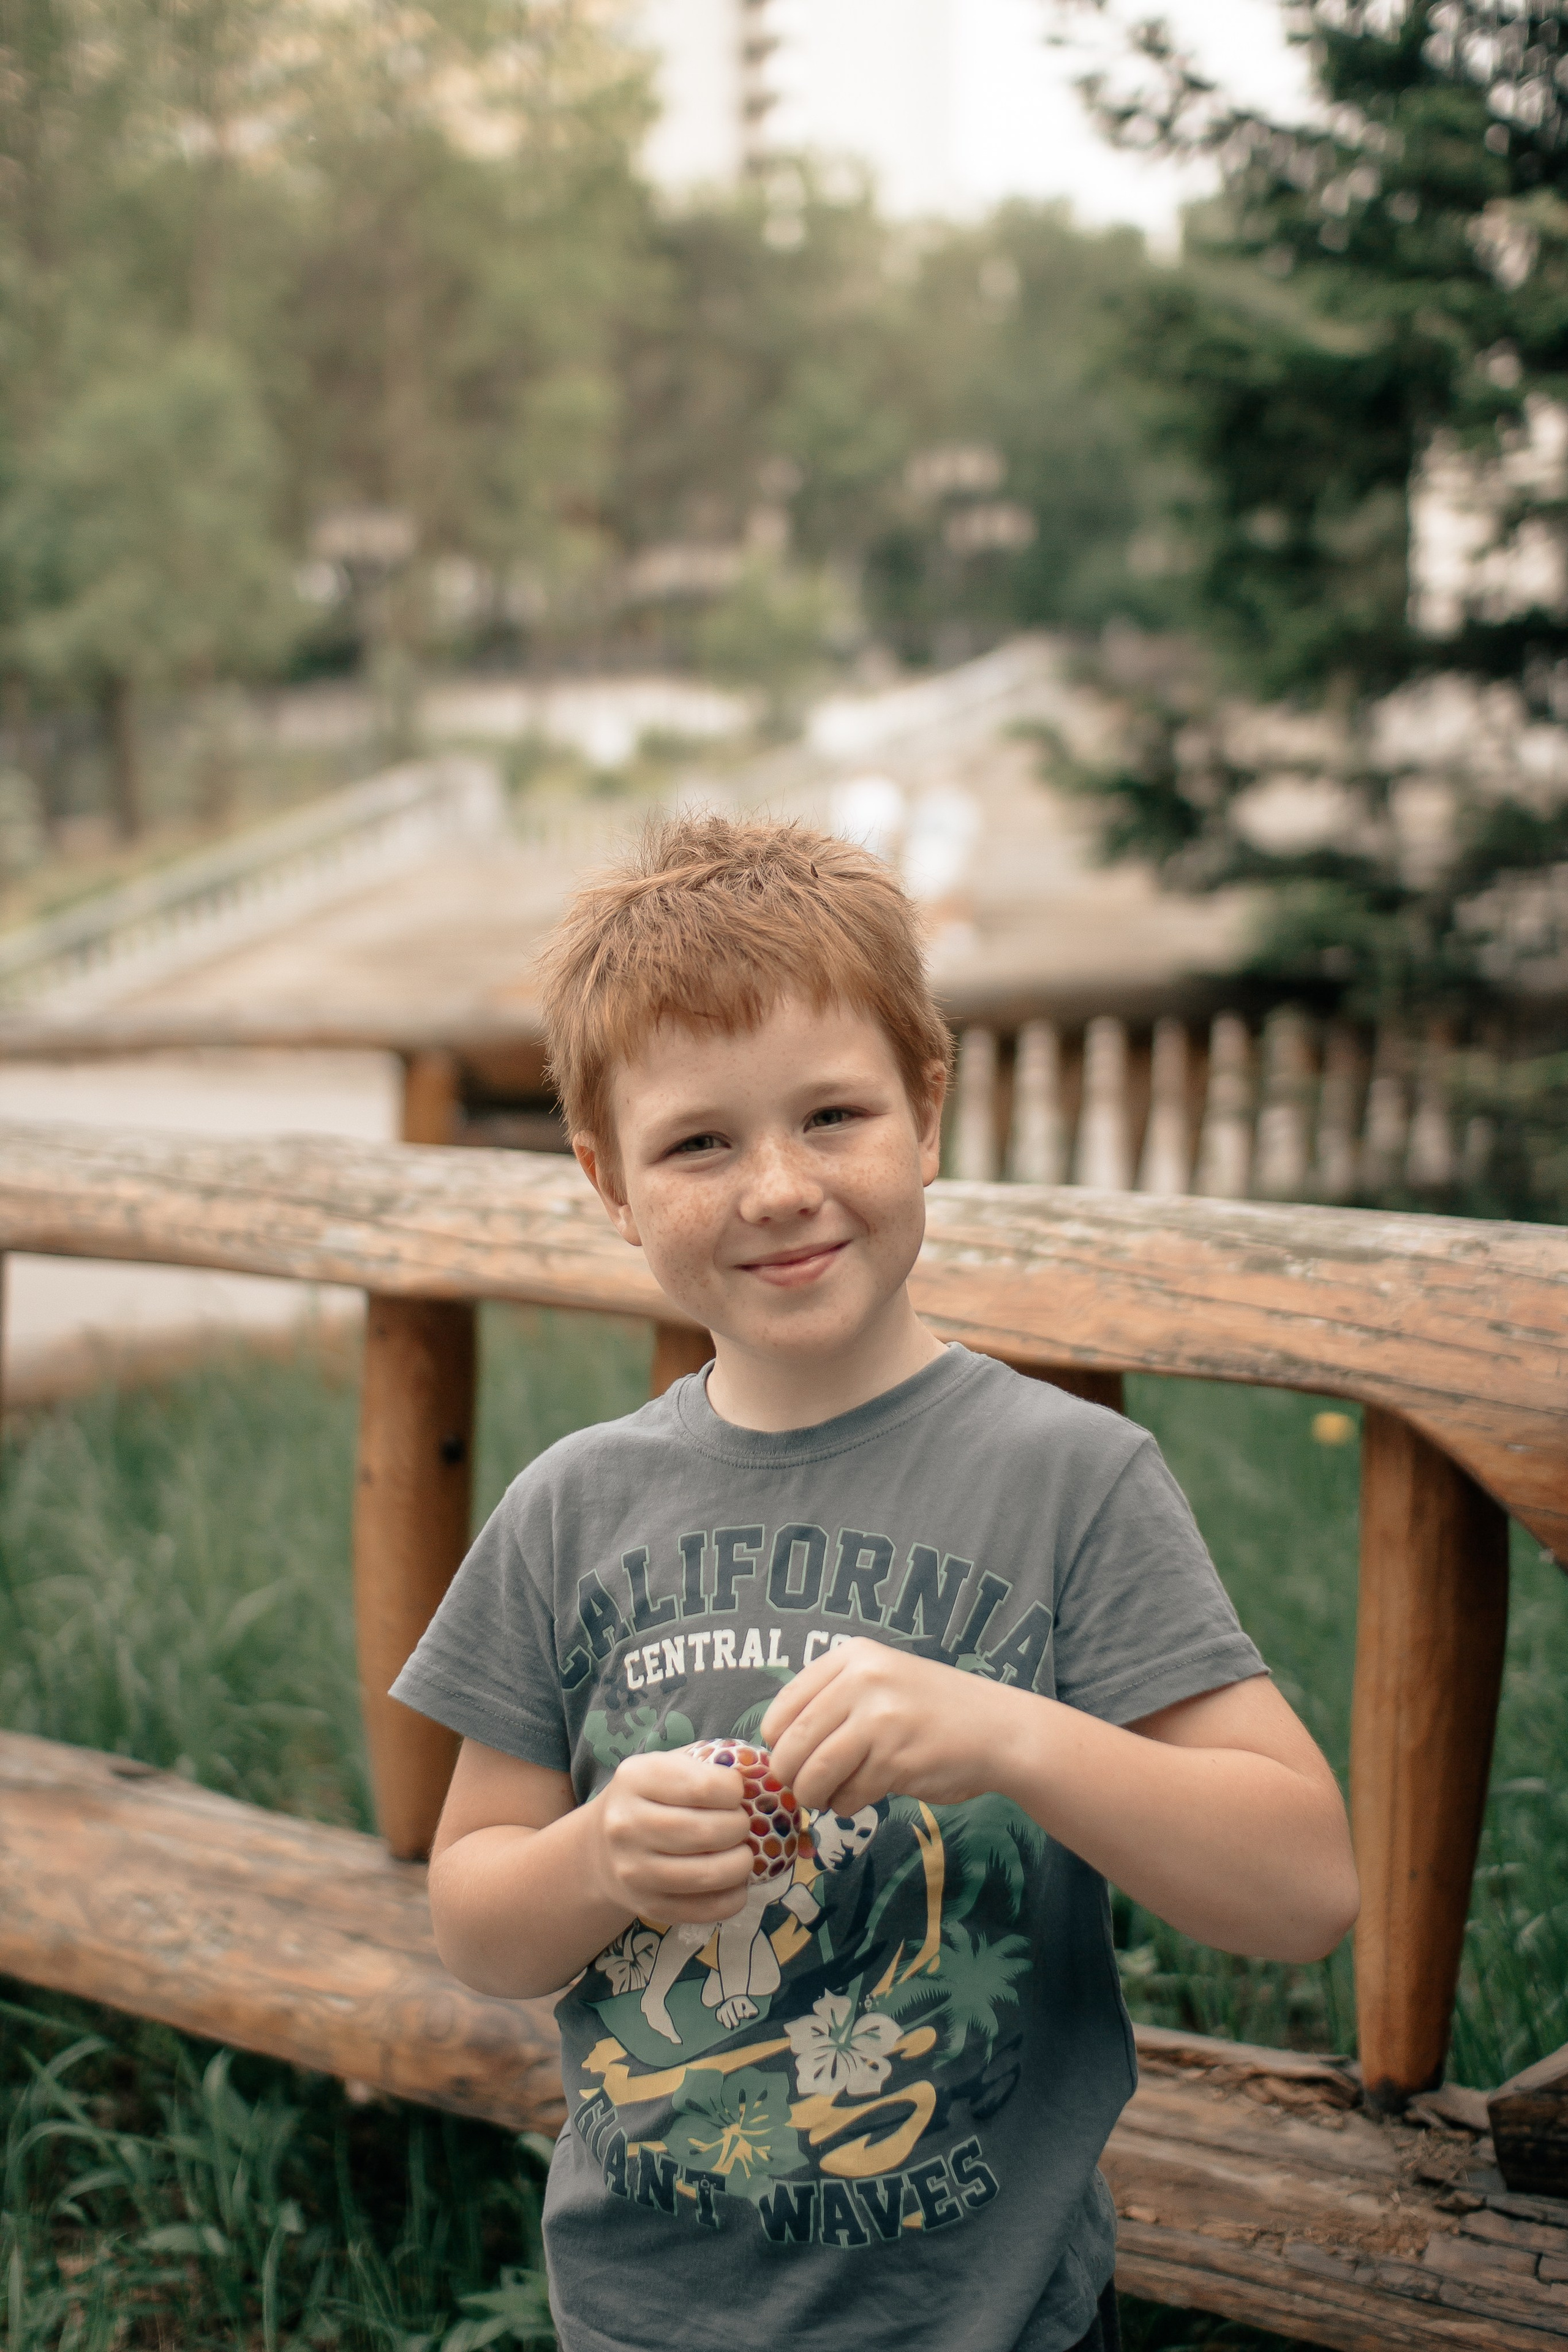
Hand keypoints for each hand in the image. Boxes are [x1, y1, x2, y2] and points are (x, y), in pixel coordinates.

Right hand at [589, 1750, 754, 1923]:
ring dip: (741, 1864)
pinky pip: (706, 1909)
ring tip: (742, 1853)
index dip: (735, 1791)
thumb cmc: (652, 1798)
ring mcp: (634, 1871)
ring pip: (708, 1874)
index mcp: (636, 1778)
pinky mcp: (648, 1907)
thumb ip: (711, 1765)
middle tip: (741, 1825)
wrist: (603, 1847)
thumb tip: (763, 1774)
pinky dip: (733, 1897)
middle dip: (741, 1828)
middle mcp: (627, 1825)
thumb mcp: (670, 1766)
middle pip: (708, 1832)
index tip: (737, 1793)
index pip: (703, 1787)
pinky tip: (735, 1883)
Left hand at [761, 1637, 1015, 1813]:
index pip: (782, 1709)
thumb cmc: (931, 1711)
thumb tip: (776, 1748)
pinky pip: (848, 1795)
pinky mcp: (896, 1759)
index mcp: (852, 1657)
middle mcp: (862, 1680)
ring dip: (815, 1796)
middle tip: (808, 1786)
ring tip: (832, 1794)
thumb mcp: (880, 1682)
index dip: (779, 1744)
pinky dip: (849, 1804)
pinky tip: (869, 1793)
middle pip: (790, 1745)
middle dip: (792, 1777)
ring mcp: (880, 1719)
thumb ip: (832, 1702)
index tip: (794, 1757)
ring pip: (813, 1774)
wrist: (998, 1730)